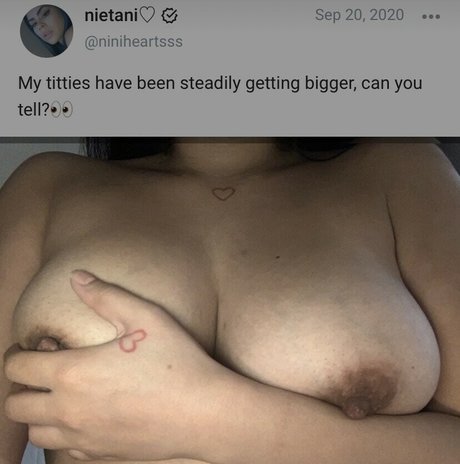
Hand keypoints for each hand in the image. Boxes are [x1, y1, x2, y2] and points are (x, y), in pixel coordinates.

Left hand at [4, 271, 224, 460]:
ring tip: (62, 395)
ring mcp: (84, 438)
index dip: (16, 353)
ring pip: (35, 433)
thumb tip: (76, 276)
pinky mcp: (101, 456)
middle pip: (16, 407)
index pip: (18, 369)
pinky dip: (62, 434)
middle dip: (21, 386)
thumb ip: (106, 295)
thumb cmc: (176, 362)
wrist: (203, 414)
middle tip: (45, 370)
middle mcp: (69, 411)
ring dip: (38, 413)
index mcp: (73, 374)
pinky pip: (64, 451)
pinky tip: (85, 417)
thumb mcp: (144, 317)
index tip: (30, 346)